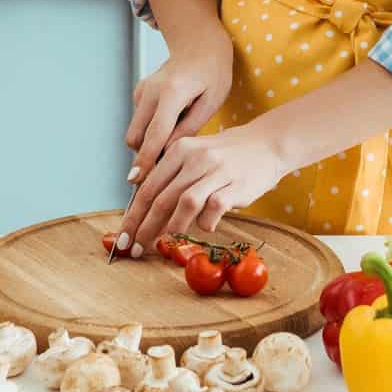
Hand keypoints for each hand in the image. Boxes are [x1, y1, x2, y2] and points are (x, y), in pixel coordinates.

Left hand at [118, 125, 287, 255]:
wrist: (267, 143)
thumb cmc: (227, 155)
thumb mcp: (195, 155)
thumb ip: (171, 176)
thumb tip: (143, 208)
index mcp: (180, 149)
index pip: (148, 187)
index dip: (133, 215)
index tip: (123, 237)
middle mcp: (196, 157)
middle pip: (161, 198)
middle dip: (144, 227)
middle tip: (134, 248)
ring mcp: (217, 170)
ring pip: (185, 203)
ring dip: (170, 229)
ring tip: (163, 244)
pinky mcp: (236, 184)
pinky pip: (213, 209)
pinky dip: (205, 223)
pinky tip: (205, 228)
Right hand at [124, 37, 234, 181]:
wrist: (200, 44)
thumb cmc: (213, 73)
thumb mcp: (211, 102)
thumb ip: (190, 128)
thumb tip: (169, 154)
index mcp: (172, 92)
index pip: (155, 133)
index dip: (146, 159)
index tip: (137, 179)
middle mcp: (151, 90)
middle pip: (136, 136)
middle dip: (145, 155)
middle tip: (166, 167)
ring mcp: (142, 90)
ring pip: (135, 130)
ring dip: (148, 143)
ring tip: (174, 140)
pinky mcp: (139, 91)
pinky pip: (139, 120)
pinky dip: (149, 130)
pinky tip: (171, 123)